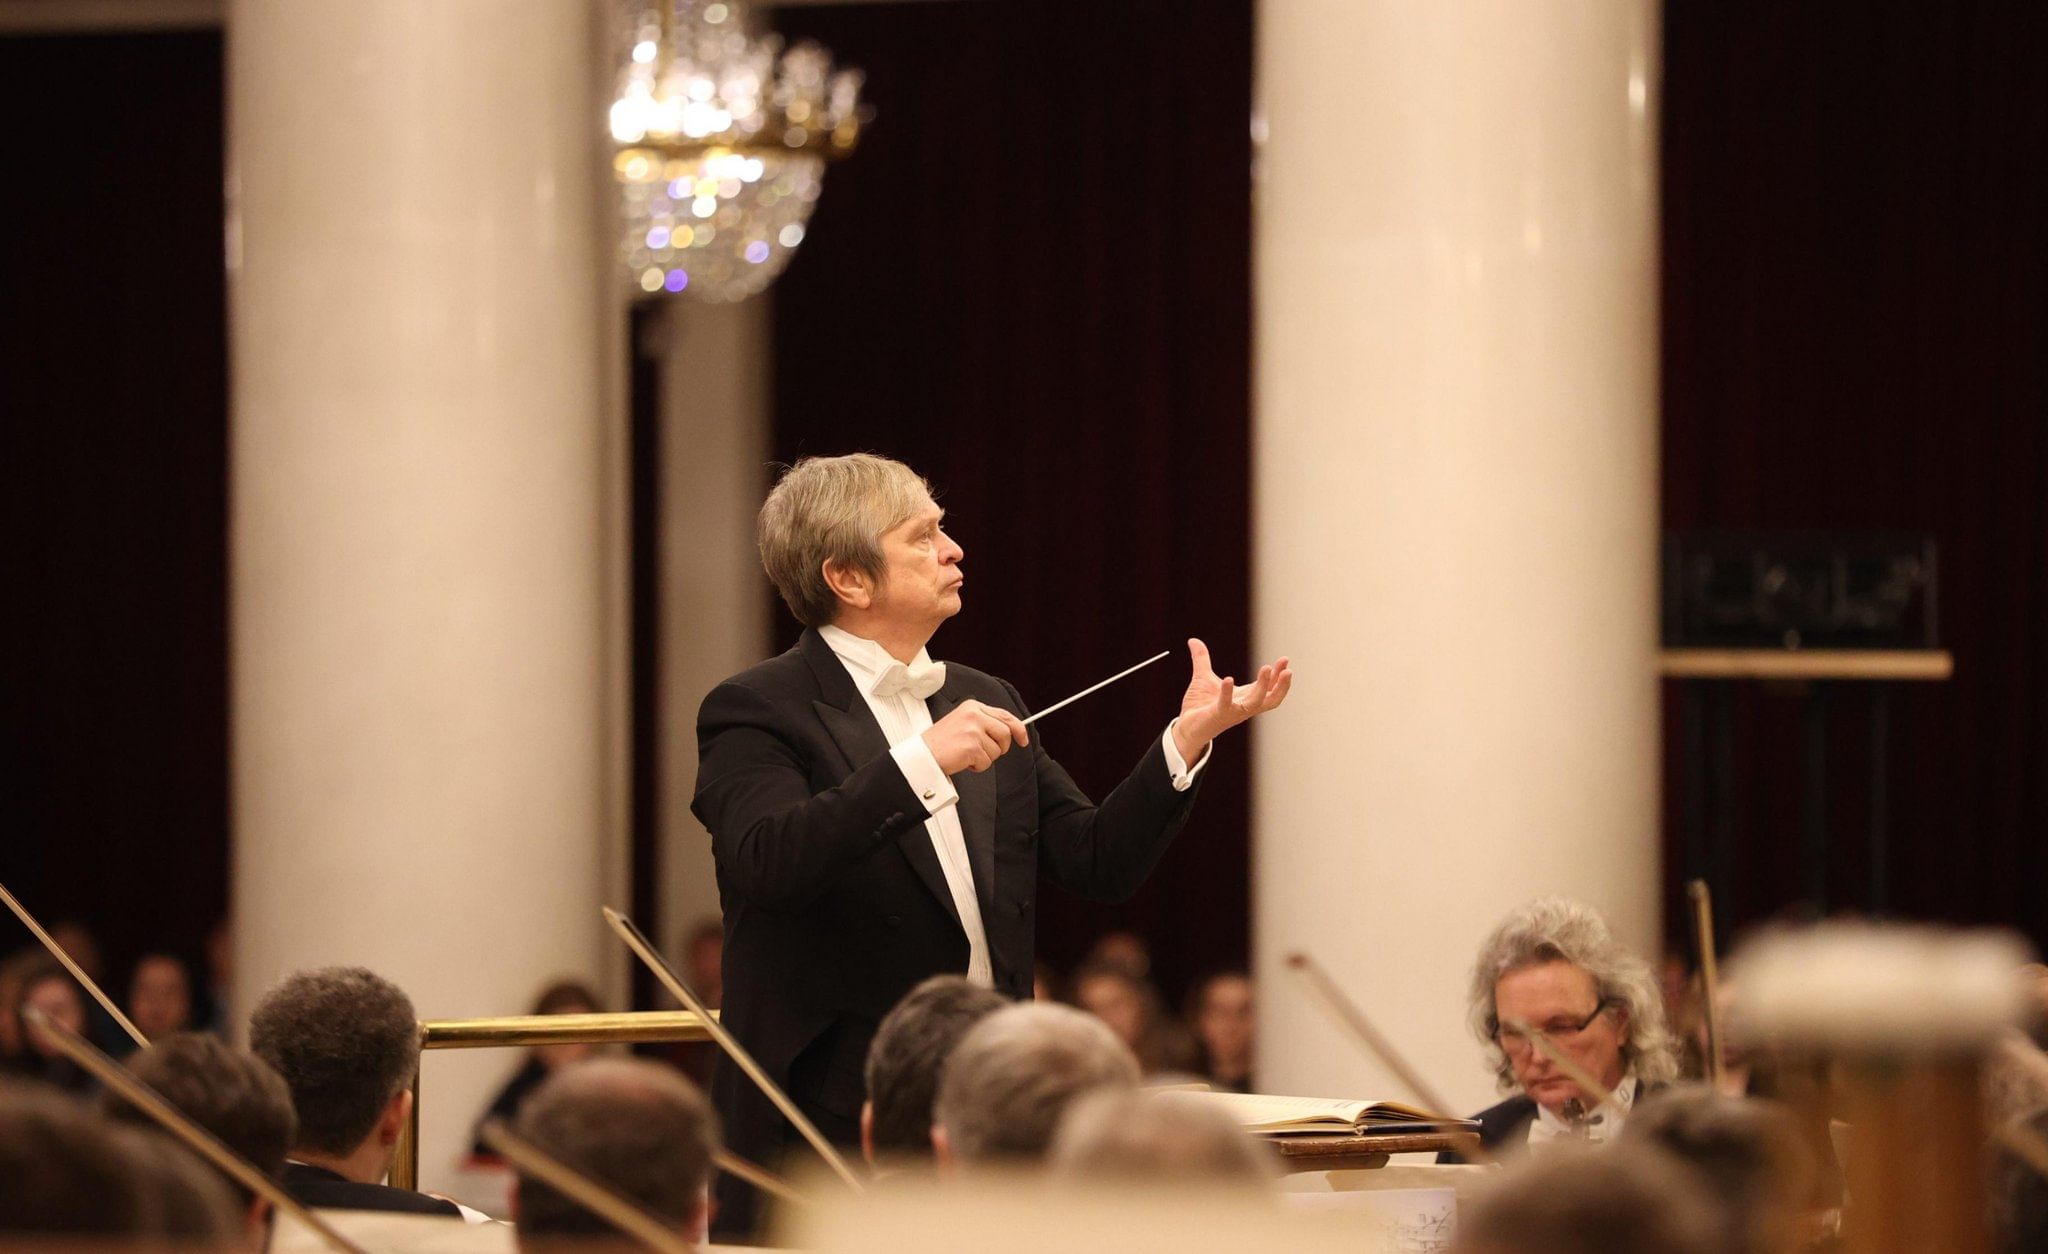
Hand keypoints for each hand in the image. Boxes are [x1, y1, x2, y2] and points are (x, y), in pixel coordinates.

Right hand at [922, 699, 1030, 774]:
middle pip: (1005, 733)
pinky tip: (963, 761)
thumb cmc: (940, 742)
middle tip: (984, 753)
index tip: (1023, 739)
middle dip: (1000, 747)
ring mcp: (973, 730)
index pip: (1005, 715)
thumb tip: (1009, 732)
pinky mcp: (972, 747)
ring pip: (997, 750)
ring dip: (984, 758)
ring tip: (966, 755)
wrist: (922, 755)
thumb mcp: (963, 722)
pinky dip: (977, 766)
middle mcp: (974, 715)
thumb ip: (984, 723)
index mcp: (973, 706)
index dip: (1018, 728)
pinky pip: (987, 762)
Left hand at [1172, 638, 1291, 764]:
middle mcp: (1243, 707)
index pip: (1268, 687)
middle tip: (1288, 670)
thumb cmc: (1199, 706)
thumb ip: (1202, 659)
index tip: (1285, 660)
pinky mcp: (1218, 715)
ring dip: (1263, 686)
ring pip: (1255, 702)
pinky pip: (1226, 705)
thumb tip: (1193, 640)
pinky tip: (1228, 679)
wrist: (1184, 727)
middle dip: (1281, 685)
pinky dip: (1228, 692)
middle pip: (1270, 698)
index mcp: (1244, 698)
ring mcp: (1232, 712)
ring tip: (1267, 668)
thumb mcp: (1203, 678)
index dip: (1277, 675)